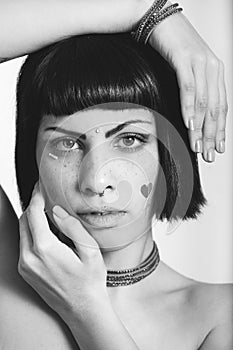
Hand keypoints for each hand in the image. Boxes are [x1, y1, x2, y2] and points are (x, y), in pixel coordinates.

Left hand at [18, 182, 106, 319]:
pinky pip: (24, 245)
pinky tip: (47, 234)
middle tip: (45, 197)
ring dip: (32, 220)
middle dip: (33, 206)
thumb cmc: (90, 282)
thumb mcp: (90, 251)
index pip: (33, 213)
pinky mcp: (25, 272)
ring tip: (49, 214)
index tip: (40, 187)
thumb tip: (57, 210)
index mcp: (45, 249)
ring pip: (22, 232)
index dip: (36, 197)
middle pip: (24, 221)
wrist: (83, 311)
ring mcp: (25, 266)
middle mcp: (29, 257)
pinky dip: (32, 234)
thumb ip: (72, 227)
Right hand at [148, 12, 227, 161]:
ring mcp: (200, 63)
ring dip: (200, 127)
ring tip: (197, 146)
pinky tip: (188, 123)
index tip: (218, 147)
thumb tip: (191, 116)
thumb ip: (194, 91)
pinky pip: (188, 88)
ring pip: (203, 102)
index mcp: (215, 73)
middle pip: (214, 109)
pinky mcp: (184, 59)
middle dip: (212, 135)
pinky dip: (188, 107)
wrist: (160, 20)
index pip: (220, 107)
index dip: (220, 130)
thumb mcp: (188, 70)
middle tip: (208, 154)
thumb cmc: (172, 47)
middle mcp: (212, 68)